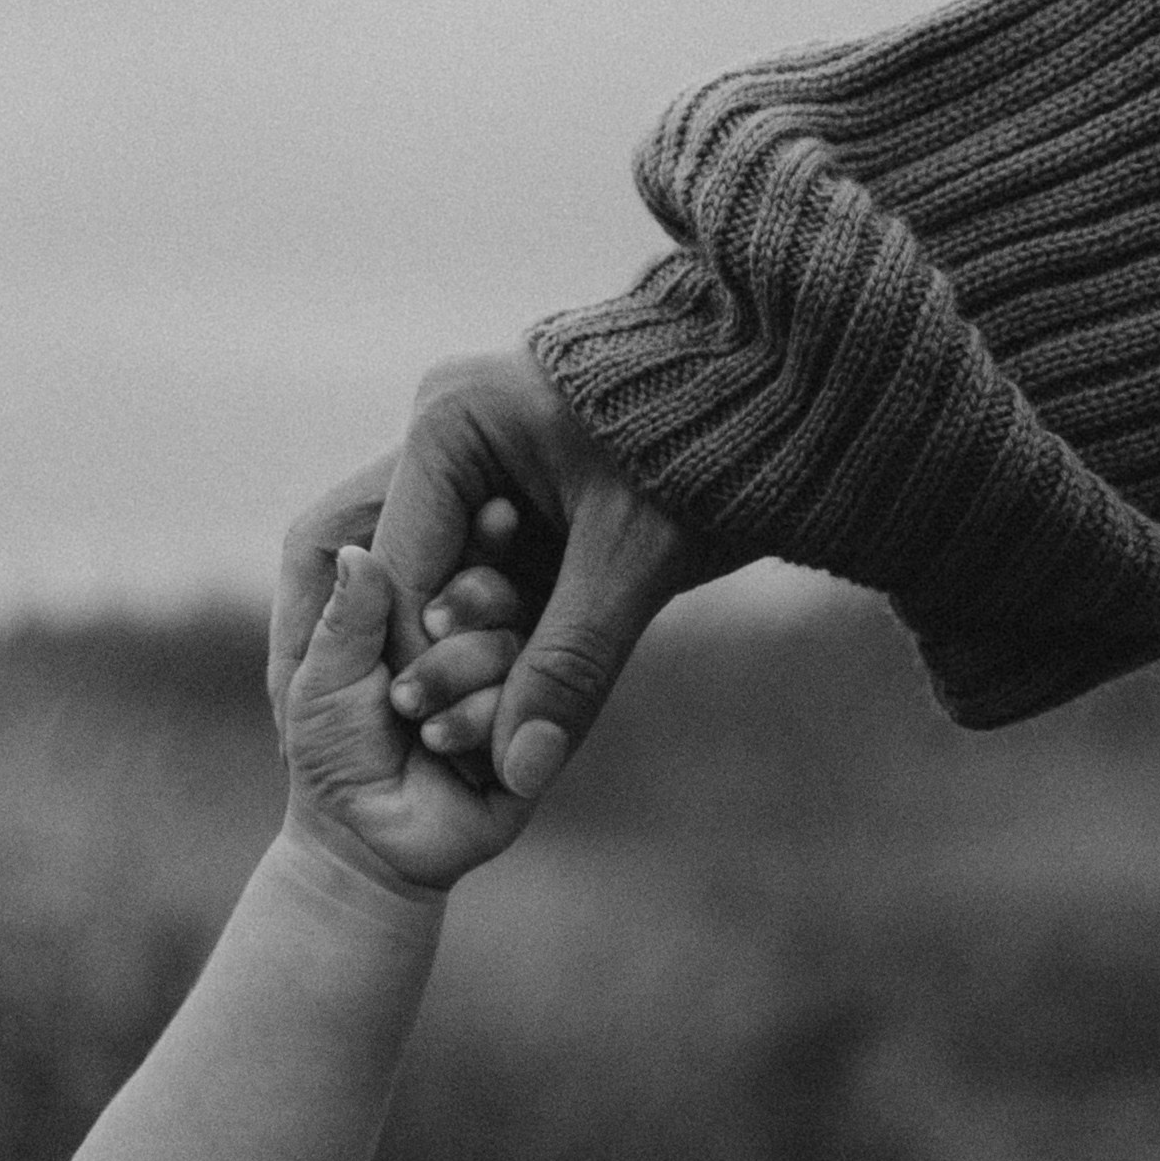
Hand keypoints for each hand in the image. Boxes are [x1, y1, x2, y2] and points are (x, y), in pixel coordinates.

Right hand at [268, 345, 725, 801]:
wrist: (777, 387)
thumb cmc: (709, 449)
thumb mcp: (636, 562)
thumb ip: (572, 664)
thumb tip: (520, 772)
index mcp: (448, 423)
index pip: (399, 570)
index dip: (414, 664)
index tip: (430, 741)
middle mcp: (443, 430)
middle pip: (382, 567)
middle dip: (397, 656)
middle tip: (392, 736)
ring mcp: (470, 452)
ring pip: (418, 572)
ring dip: (436, 648)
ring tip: (435, 728)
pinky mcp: (504, 480)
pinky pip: (464, 568)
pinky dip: (476, 629)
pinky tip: (481, 695)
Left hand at [280, 543, 532, 892]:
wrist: (364, 840)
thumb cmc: (333, 750)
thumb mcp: (324, 677)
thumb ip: (346, 617)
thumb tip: (359, 554)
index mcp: (441, 609)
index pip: (475, 551)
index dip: (488, 531)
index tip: (499, 510)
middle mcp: (489, 640)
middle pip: (510, 589)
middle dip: (473, 601)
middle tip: (434, 628)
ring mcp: (519, 688)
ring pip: (521, 643)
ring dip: (462, 669)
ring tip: (412, 712)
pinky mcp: (538, 738)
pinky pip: (532, 703)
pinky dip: (478, 715)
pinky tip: (438, 741)